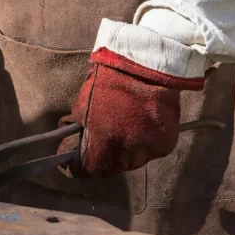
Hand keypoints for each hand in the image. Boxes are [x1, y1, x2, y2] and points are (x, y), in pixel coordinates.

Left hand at [58, 48, 203, 177]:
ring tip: (125, 132)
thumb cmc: (109, 81)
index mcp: (102, 143)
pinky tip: (143, 127)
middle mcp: (126, 152)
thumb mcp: (82, 106)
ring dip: (127, 153)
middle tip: (103, 143)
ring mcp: (148, 149)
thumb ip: (77, 133)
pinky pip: (152, 152)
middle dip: (105, 159)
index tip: (79, 160)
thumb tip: (69, 148)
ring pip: (133, 162)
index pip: (89, 170)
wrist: (147, 64)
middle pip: (112, 169)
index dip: (82, 166)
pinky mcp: (165, 144)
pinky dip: (146, 144)